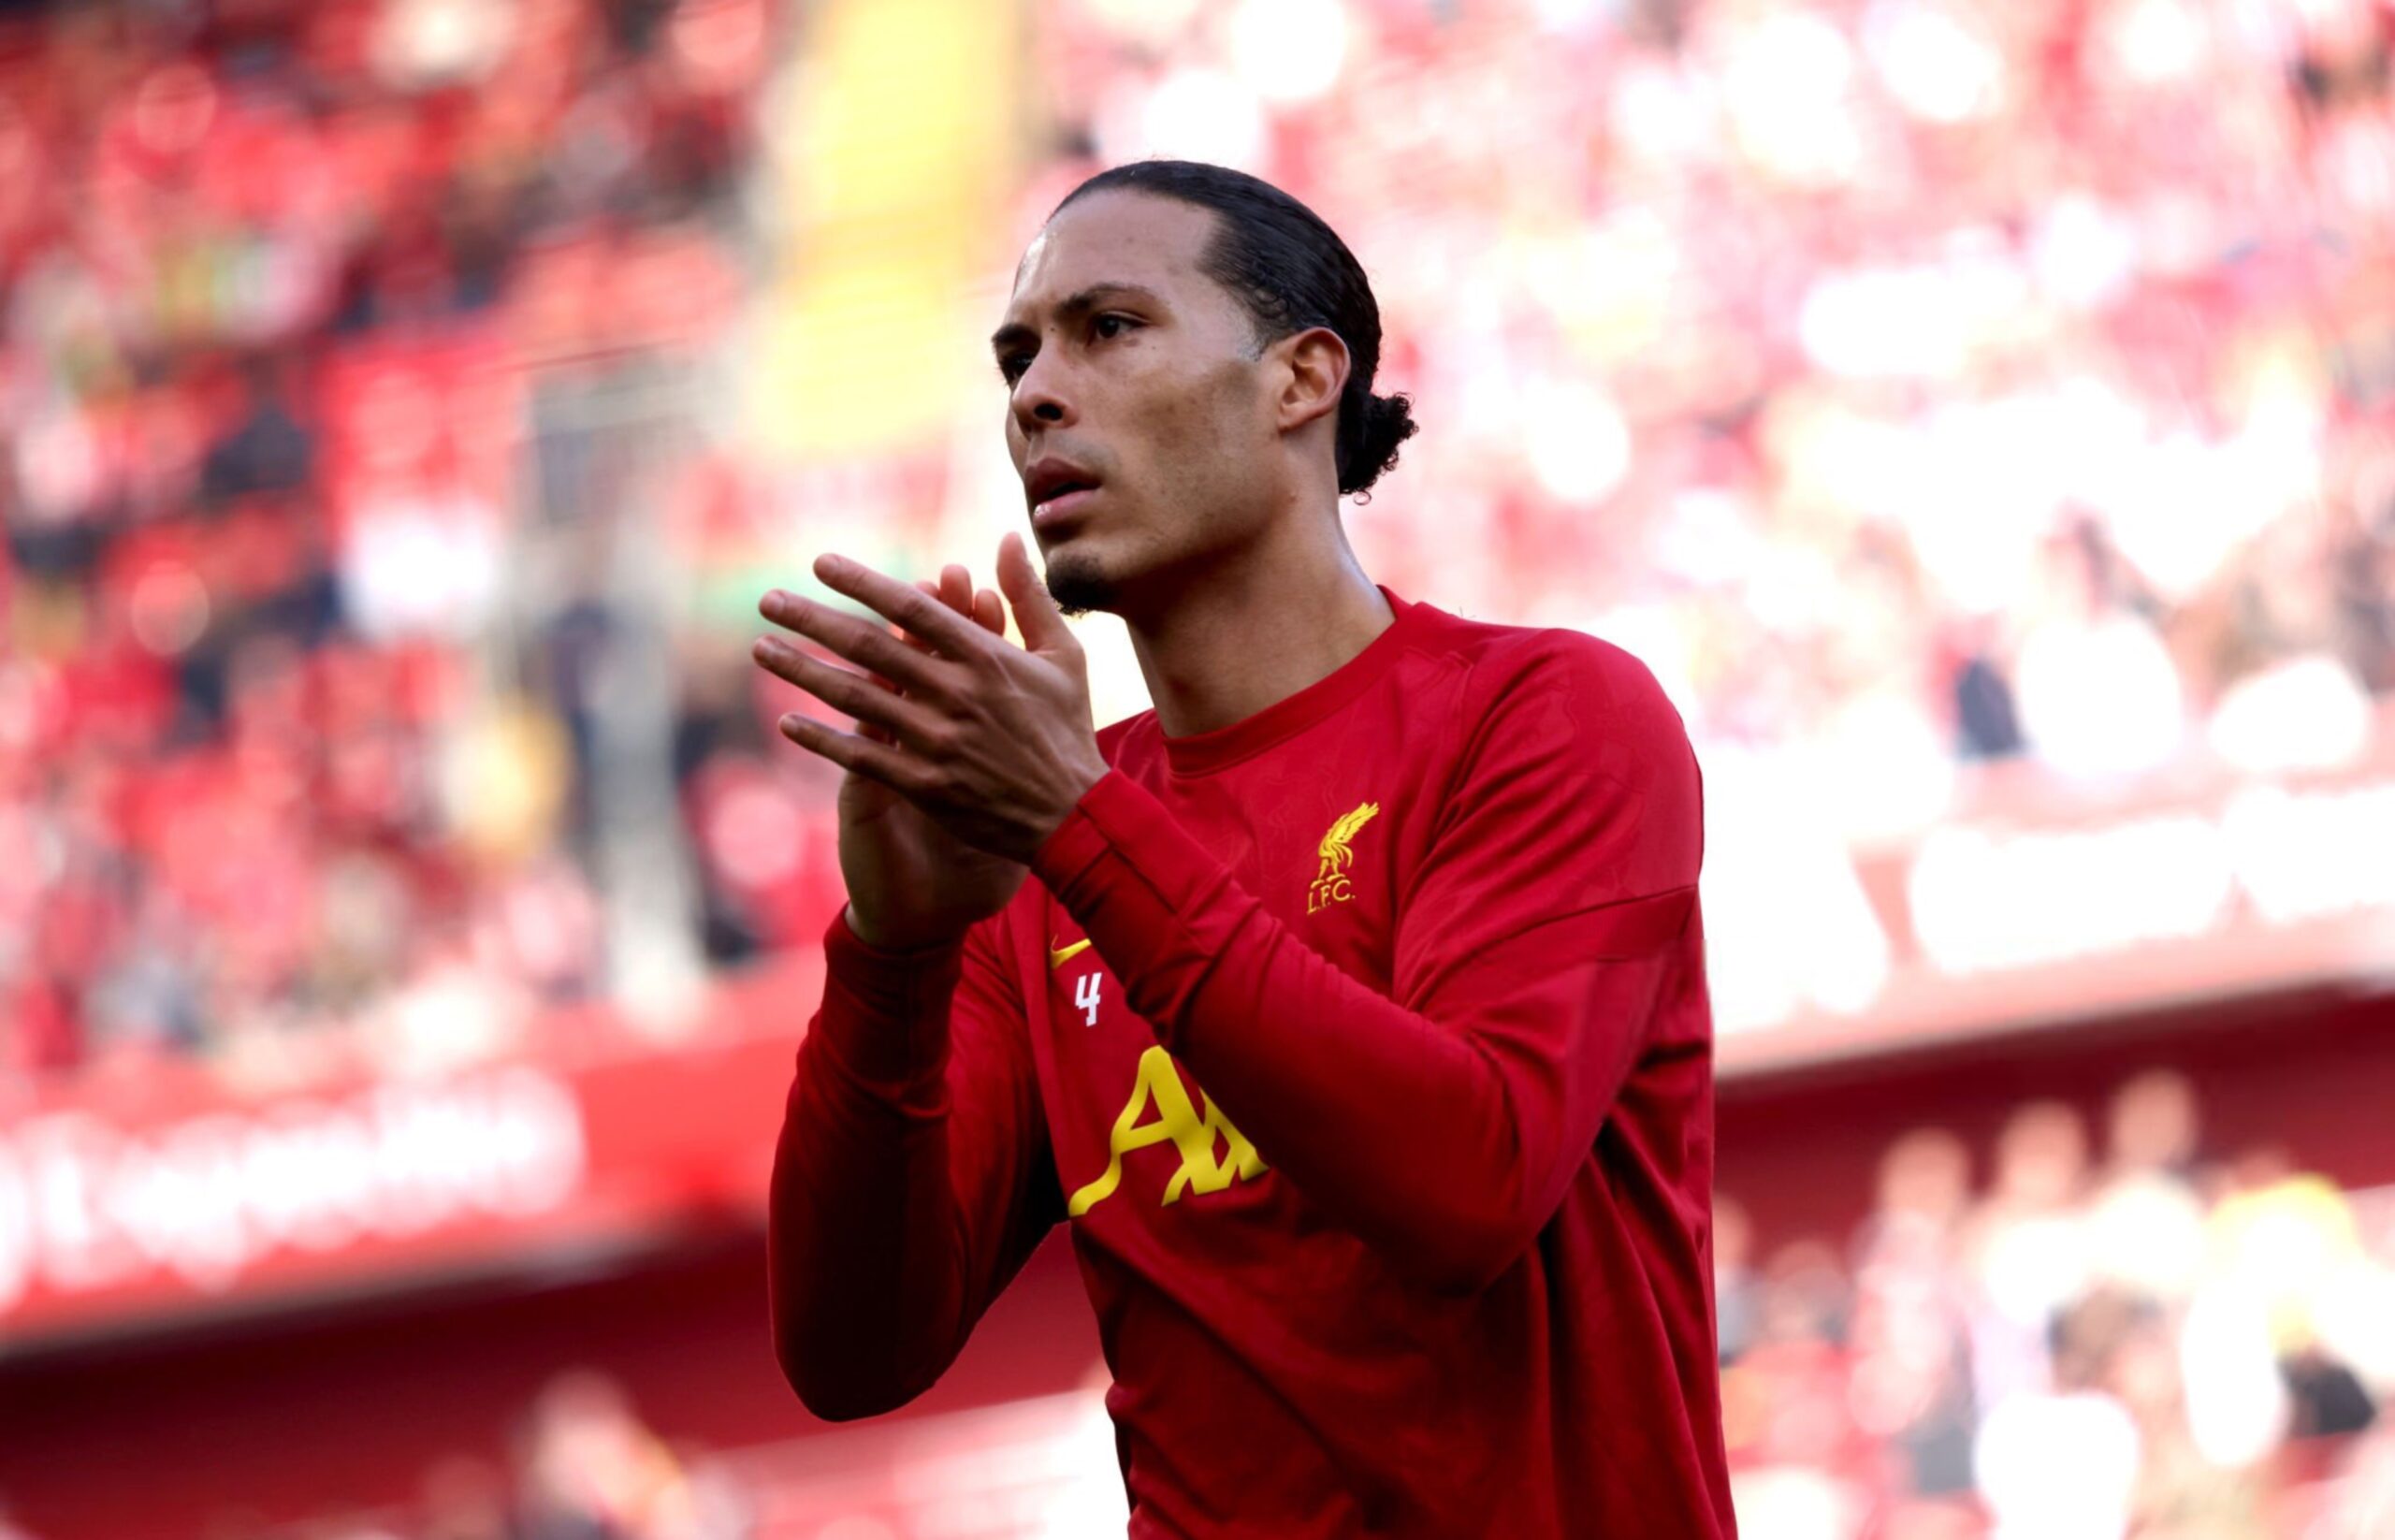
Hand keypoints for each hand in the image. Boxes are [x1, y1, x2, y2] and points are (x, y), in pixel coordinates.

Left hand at [753, 530, 1109, 876]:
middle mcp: (957, 694)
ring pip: (857, 698)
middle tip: (768, 600)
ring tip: (761, 649)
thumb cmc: (1067, 730)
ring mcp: (938, 741)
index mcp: (987, 657)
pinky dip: (822, 739)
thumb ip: (1028, 596)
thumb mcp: (1063, 656)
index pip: (912, 608)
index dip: (863, 583)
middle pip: (870, 647)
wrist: (1075, 816)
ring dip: (803, 671)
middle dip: (812, 620)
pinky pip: (862, 756)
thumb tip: (1005, 538)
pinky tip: (787, 721)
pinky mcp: (926, 785)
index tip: (821, 564)